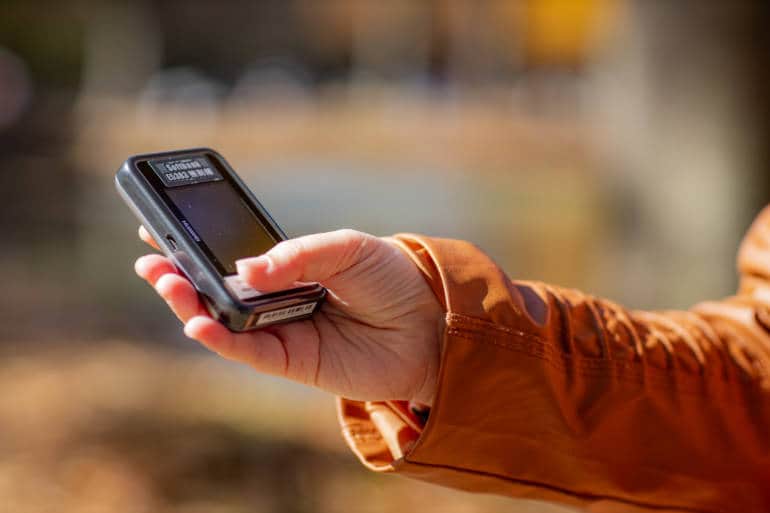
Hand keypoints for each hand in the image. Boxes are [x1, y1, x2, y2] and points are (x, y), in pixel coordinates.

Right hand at [134, 227, 443, 405]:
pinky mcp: (291, 361)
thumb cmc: (391, 279)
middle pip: (217, 290)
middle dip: (179, 274)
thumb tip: (245, 268)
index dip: (194, 244)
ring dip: (189, 304)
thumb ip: (299, 255)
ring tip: (165, 281)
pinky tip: (198, 323)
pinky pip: (247, 351)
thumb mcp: (348, 248)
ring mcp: (281, 331)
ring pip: (223, 321)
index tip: (158, 226)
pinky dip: (220, 338)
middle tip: (148, 257)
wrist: (430, 323)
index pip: (230, 256)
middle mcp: (276, 300)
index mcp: (287, 267)